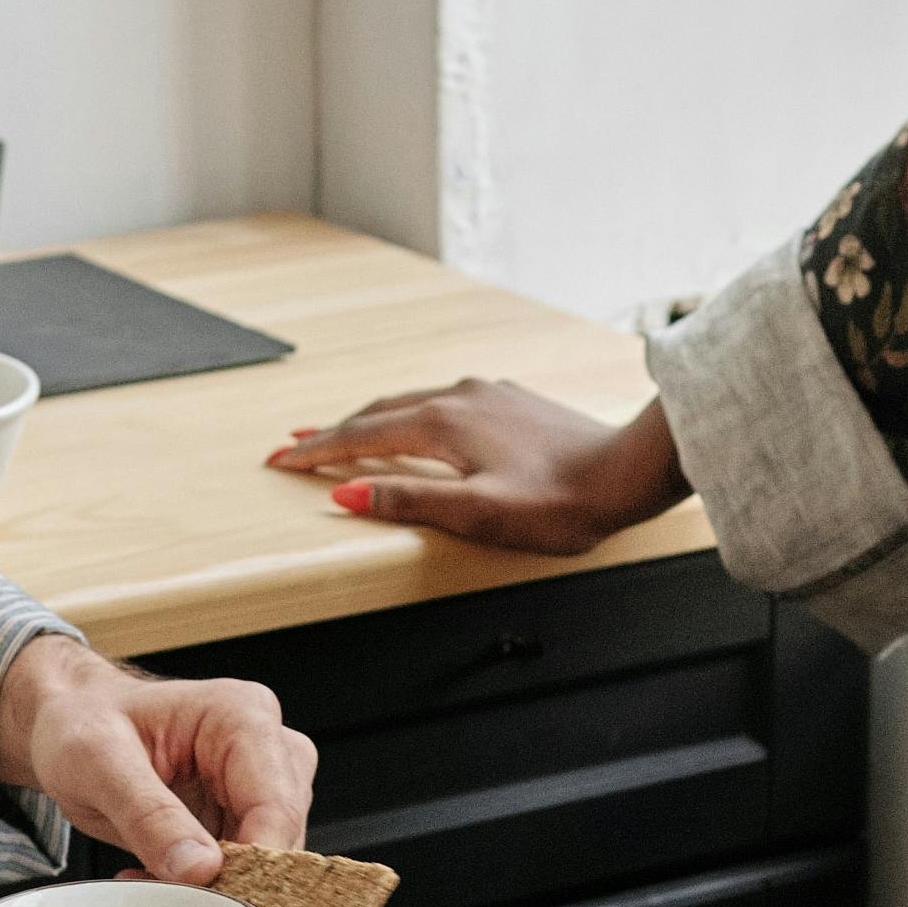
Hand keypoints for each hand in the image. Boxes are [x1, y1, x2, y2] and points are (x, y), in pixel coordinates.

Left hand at [0, 634, 314, 881]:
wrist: (68, 722)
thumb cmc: (82, 723)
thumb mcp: (98, 763)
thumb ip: (149, 815)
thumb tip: (201, 869)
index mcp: (243, 716)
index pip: (276, 806)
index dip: (252, 865)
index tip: (208, 902)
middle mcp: (268, 747)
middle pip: (281, 837)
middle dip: (231, 879)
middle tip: (166, 894)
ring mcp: (261, 784)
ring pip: (268, 860)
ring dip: (216, 885)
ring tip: (149, 876)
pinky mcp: (245, 814)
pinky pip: (245, 867)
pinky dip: (204, 884)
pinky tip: (156, 875)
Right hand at [265, 380, 689, 554]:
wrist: (627, 471)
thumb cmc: (560, 502)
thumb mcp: (477, 513)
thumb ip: (410, 501)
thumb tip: (347, 495)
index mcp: (442, 423)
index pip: (361, 437)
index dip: (317, 452)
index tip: (280, 460)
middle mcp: (459, 395)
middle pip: (379, 412)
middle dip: (333, 431)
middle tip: (295, 445)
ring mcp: (487, 393)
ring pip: (411, 402)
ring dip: (371, 420)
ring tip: (343, 433)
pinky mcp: (510, 399)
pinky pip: (443, 401)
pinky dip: (411, 414)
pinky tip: (418, 423)